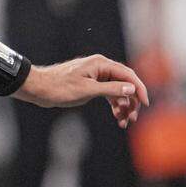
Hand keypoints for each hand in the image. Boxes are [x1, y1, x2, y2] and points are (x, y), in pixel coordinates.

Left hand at [16, 54, 149, 127]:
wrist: (39, 89)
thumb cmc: (60, 87)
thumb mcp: (87, 90)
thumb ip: (110, 89)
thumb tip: (131, 88)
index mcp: (101, 64)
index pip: (128, 75)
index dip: (139, 89)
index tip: (145, 104)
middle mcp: (100, 67)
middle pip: (125, 83)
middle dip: (131, 101)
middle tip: (132, 118)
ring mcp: (96, 76)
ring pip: (117, 91)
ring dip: (123, 106)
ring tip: (124, 122)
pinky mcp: (91, 84)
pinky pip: (108, 94)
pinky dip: (114, 105)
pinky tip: (117, 117)